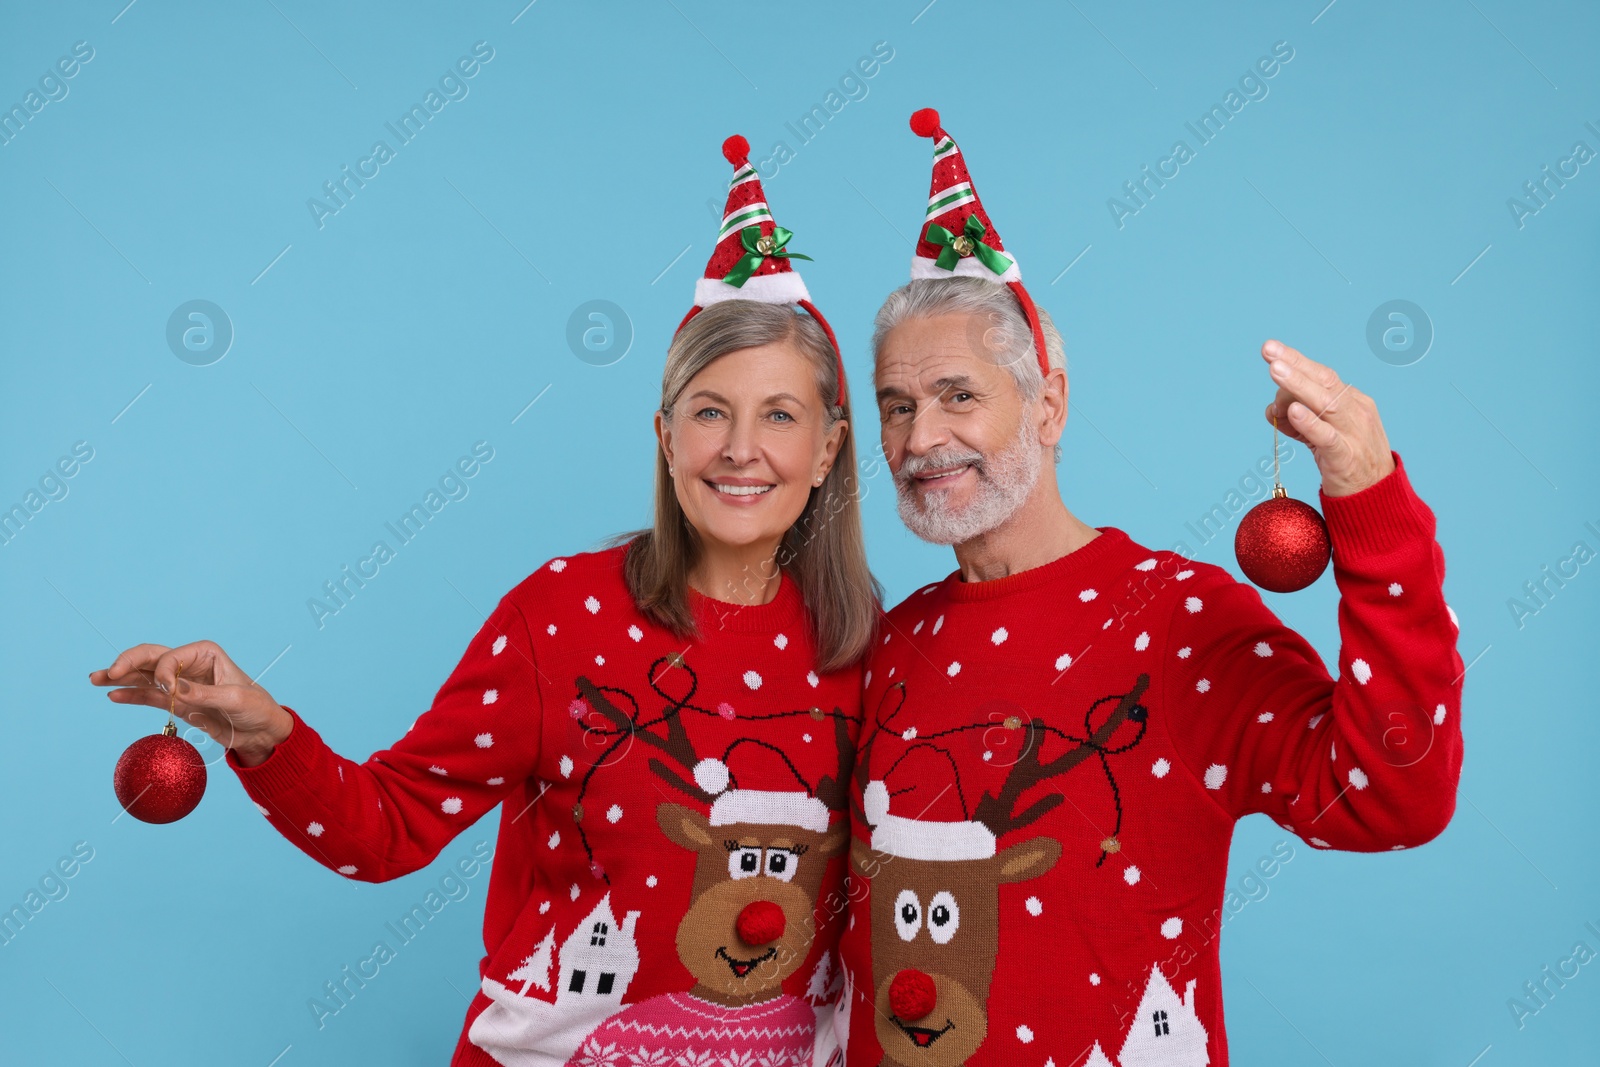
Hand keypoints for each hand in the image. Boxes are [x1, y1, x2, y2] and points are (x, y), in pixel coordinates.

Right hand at [89, 641, 293, 765]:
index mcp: (206, 653)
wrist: (260, 731)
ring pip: (144, 675)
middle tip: (107, 673)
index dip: (163, 672)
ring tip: (95, 679)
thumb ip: (203, 694)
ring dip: (120, 677)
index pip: (172, 657)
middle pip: (151, 658)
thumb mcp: (234, 700)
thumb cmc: (255, 708)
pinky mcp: (176, 702)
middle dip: (127, 663)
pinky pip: (149, 696)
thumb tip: (173, 689)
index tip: (170, 692)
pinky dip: (131, 695)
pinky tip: (113, 695)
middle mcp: (189, 664)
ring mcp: (180, 683)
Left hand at [1261, 339, 1394, 496]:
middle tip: (1268, 350)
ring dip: (1298, 385)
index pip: (1323, 375)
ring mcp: (1354, 433)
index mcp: (1352, 402)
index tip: (1271, 349)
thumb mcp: (1323, 436)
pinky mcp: (1346, 457)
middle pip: (1324, 382)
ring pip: (1325, 403)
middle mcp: (1356, 412)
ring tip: (1275, 370)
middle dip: (1294, 364)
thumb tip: (1271, 410)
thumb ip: (1299, 422)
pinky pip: (1327, 437)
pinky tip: (1293, 411)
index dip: (1297, 360)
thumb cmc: (1347, 462)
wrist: (1376, 497)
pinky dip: (1310, 423)